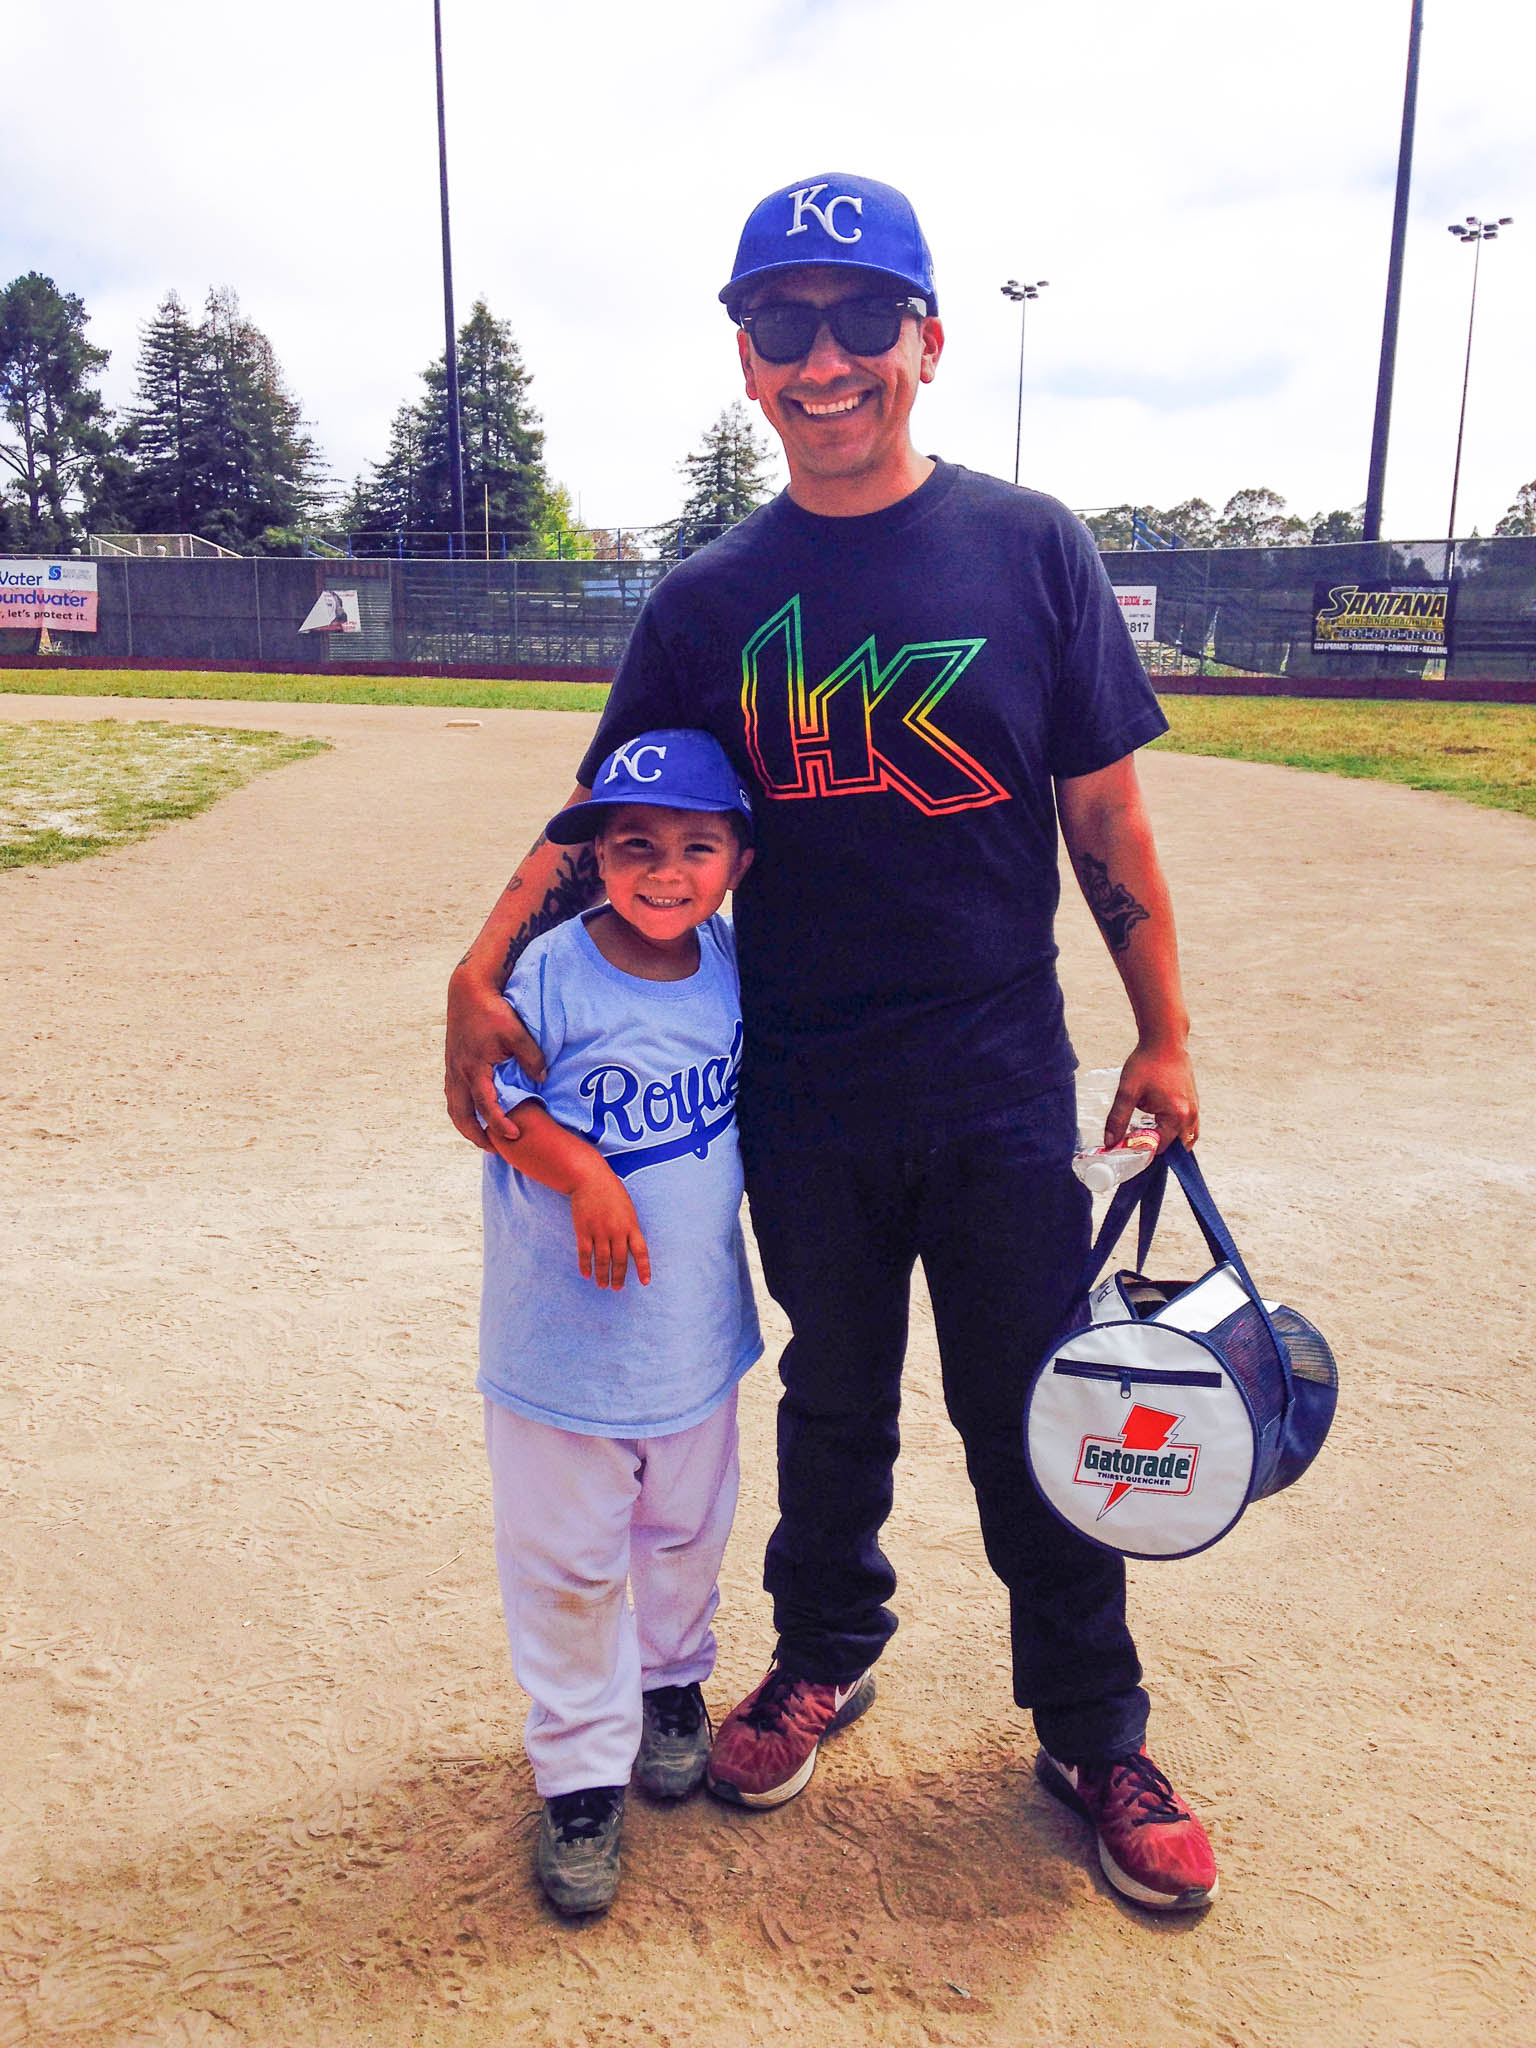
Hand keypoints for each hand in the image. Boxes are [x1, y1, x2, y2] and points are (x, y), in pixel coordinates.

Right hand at [445, 961, 545, 1154]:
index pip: (485, 1106)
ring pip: (453, 1107)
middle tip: (494, 1149)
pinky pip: (452, 1095)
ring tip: (482, 1137)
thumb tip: (542, 1079)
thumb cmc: (492, 1011)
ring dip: (465, 1125)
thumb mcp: (516, 1033)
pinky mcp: (451, 1064)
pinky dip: (461, 1110)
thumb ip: (531, 1058)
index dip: (498, 1124)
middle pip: (461, 1116)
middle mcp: (458, 1073)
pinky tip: (473, 1113)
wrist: (468, 991)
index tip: (514, 1136)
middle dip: (475, 1136)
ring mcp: (452, 1069)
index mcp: (474, 1068)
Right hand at [569, 1167, 651, 1290]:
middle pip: (620, 1260)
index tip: (645, 1282)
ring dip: (602, 1275)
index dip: (643, 1268)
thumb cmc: (611, 1191)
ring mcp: (599, 1231)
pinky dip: (585, 1266)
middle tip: (617, 1288)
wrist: (590, 1178)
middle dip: (619, 1277)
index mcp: (631, 1225)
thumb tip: (629, 1248)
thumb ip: (629, 1228)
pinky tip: (586, 1274)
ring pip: (602, 1260)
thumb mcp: (627, 1208)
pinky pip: (585, 1253)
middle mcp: (617, 1231)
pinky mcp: (584, 1230)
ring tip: (602, 1285)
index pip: (641, 1251)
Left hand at [1105, 1041, 1198, 1153]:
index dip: (1140, 1149)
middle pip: (1174, 1147)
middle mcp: (1191, 1116)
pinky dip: (1174, 1130)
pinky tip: (1157, 1122)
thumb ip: (1118, 1119)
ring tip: (1146, 1131)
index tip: (1125, 1146)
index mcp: (1177, 1116)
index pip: (1159, 1147)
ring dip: (1167, 1139)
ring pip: (1184, 1138)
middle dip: (1155, 1146)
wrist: (1165, 1040)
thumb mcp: (1128, 1092)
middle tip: (1135, 1139)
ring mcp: (1195, 1110)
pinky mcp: (1194, 1103)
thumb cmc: (1147, 1063)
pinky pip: (1188, 1127)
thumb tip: (1110, 1142)